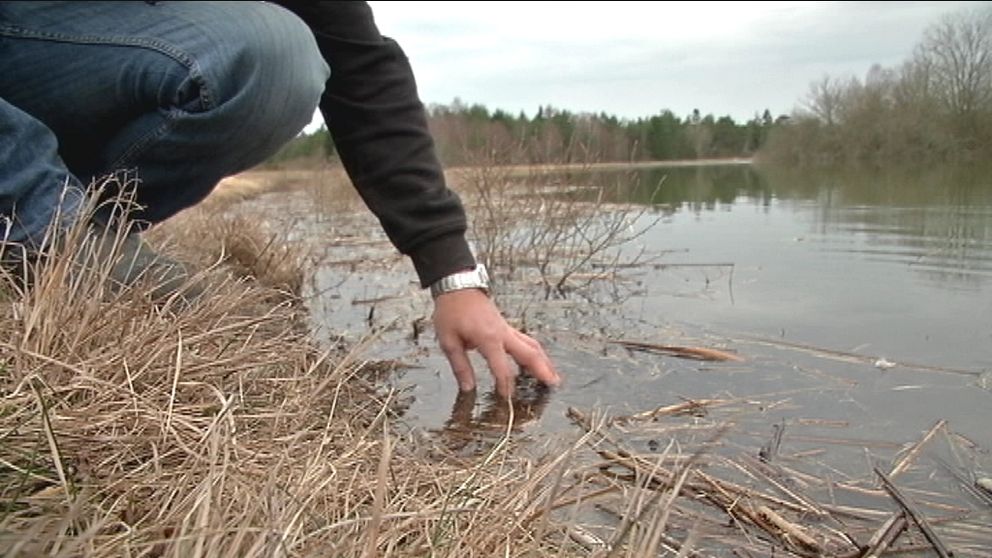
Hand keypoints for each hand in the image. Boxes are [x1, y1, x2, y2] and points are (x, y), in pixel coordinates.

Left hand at [432, 288, 560, 396]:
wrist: (457, 286)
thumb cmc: (451, 312)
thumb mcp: (448, 341)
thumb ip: (460, 366)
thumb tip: (468, 389)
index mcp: (488, 339)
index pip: (502, 368)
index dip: (505, 386)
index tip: (508, 401)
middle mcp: (503, 333)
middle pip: (529, 353)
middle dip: (542, 370)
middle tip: (553, 385)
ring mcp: (507, 328)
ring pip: (532, 345)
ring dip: (543, 361)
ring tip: (552, 376)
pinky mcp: (506, 326)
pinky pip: (526, 340)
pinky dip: (535, 352)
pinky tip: (538, 361)